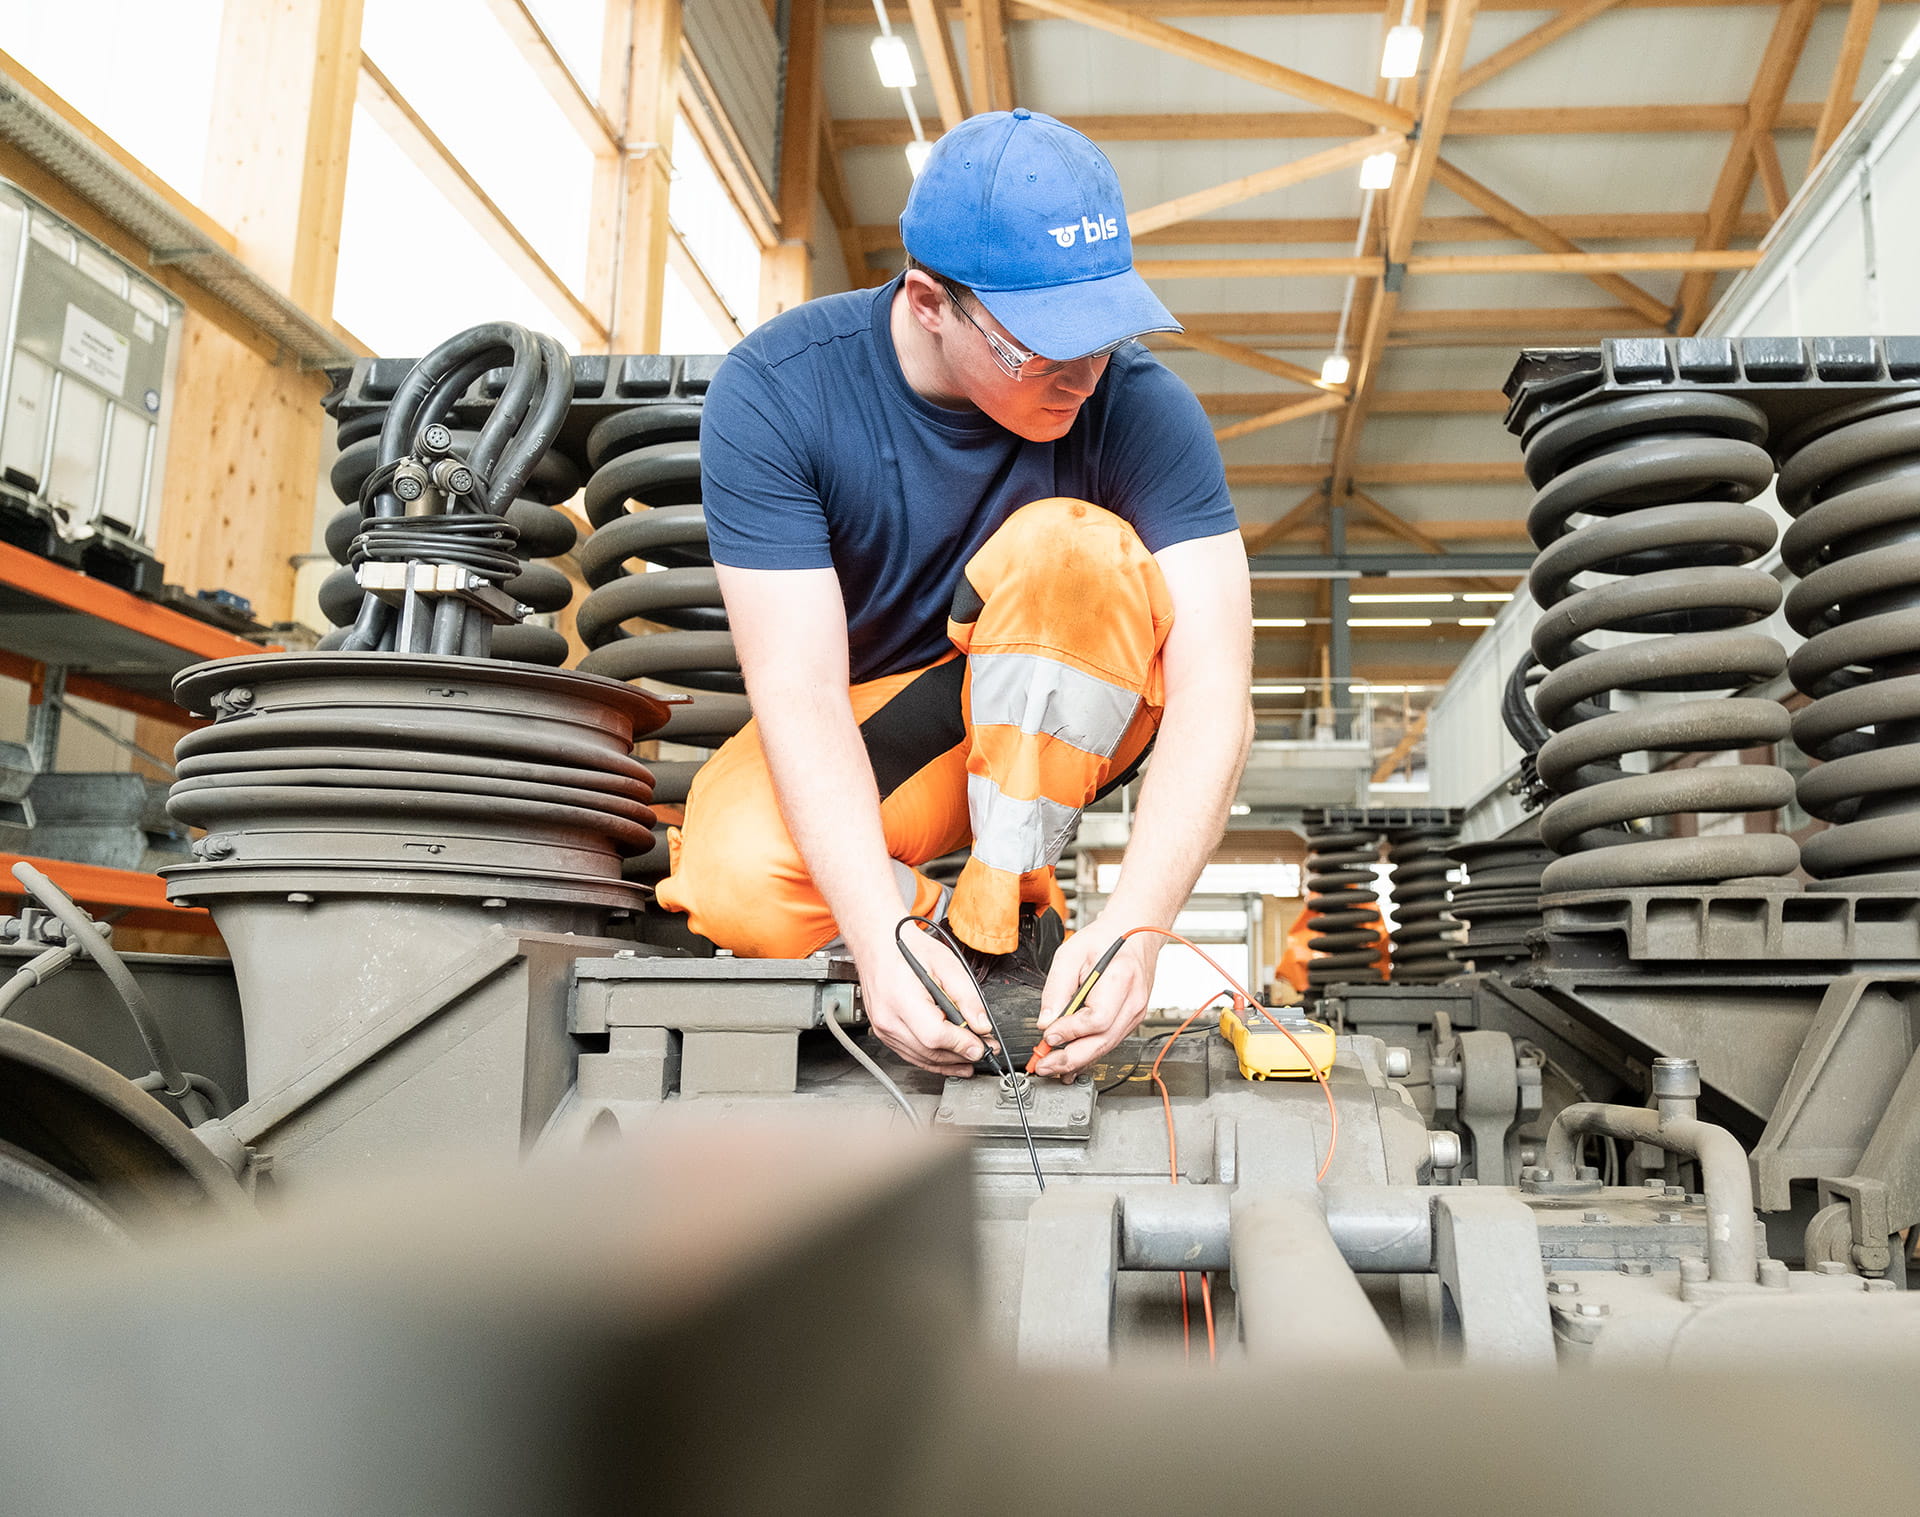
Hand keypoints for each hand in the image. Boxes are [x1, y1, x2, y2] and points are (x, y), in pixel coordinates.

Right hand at [857, 930, 993, 1077]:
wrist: (878, 943)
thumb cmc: (906, 948)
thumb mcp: (945, 963)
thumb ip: (966, 995)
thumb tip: (981, 1024)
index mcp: (901, 999)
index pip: (935, 1035)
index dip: (962, 1044)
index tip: (982, 1045)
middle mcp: (888, 1019)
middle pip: (930, 1052)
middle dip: (961, 1055)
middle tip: (984, 1050)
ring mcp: (883, 1029)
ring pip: (921, 1058)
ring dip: (949, 1063)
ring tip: (972, 1057)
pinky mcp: (884, 1033)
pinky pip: (911, 1055)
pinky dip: (933, 1060)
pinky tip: (950, 1060)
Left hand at [1030, 921, 1160, 1080]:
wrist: (1132, 934)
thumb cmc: (1103, 940)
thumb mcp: (1070, 954)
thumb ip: (1056, 988)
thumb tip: (1046, 1021)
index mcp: (1120, 979)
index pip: (1097, 1019)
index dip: (1070, 1031)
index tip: (1048, 1035)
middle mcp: (1133, 1001)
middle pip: (1103, 1041)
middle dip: (1071, 1058)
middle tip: (1045, 1065)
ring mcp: (1135, 1013)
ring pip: (1106, 1046)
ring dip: (1078, 1061)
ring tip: (1053, 1067)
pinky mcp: (1131, 1019)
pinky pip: (1109, 1042)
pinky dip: (1089, 1053)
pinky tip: (1071, 1061)